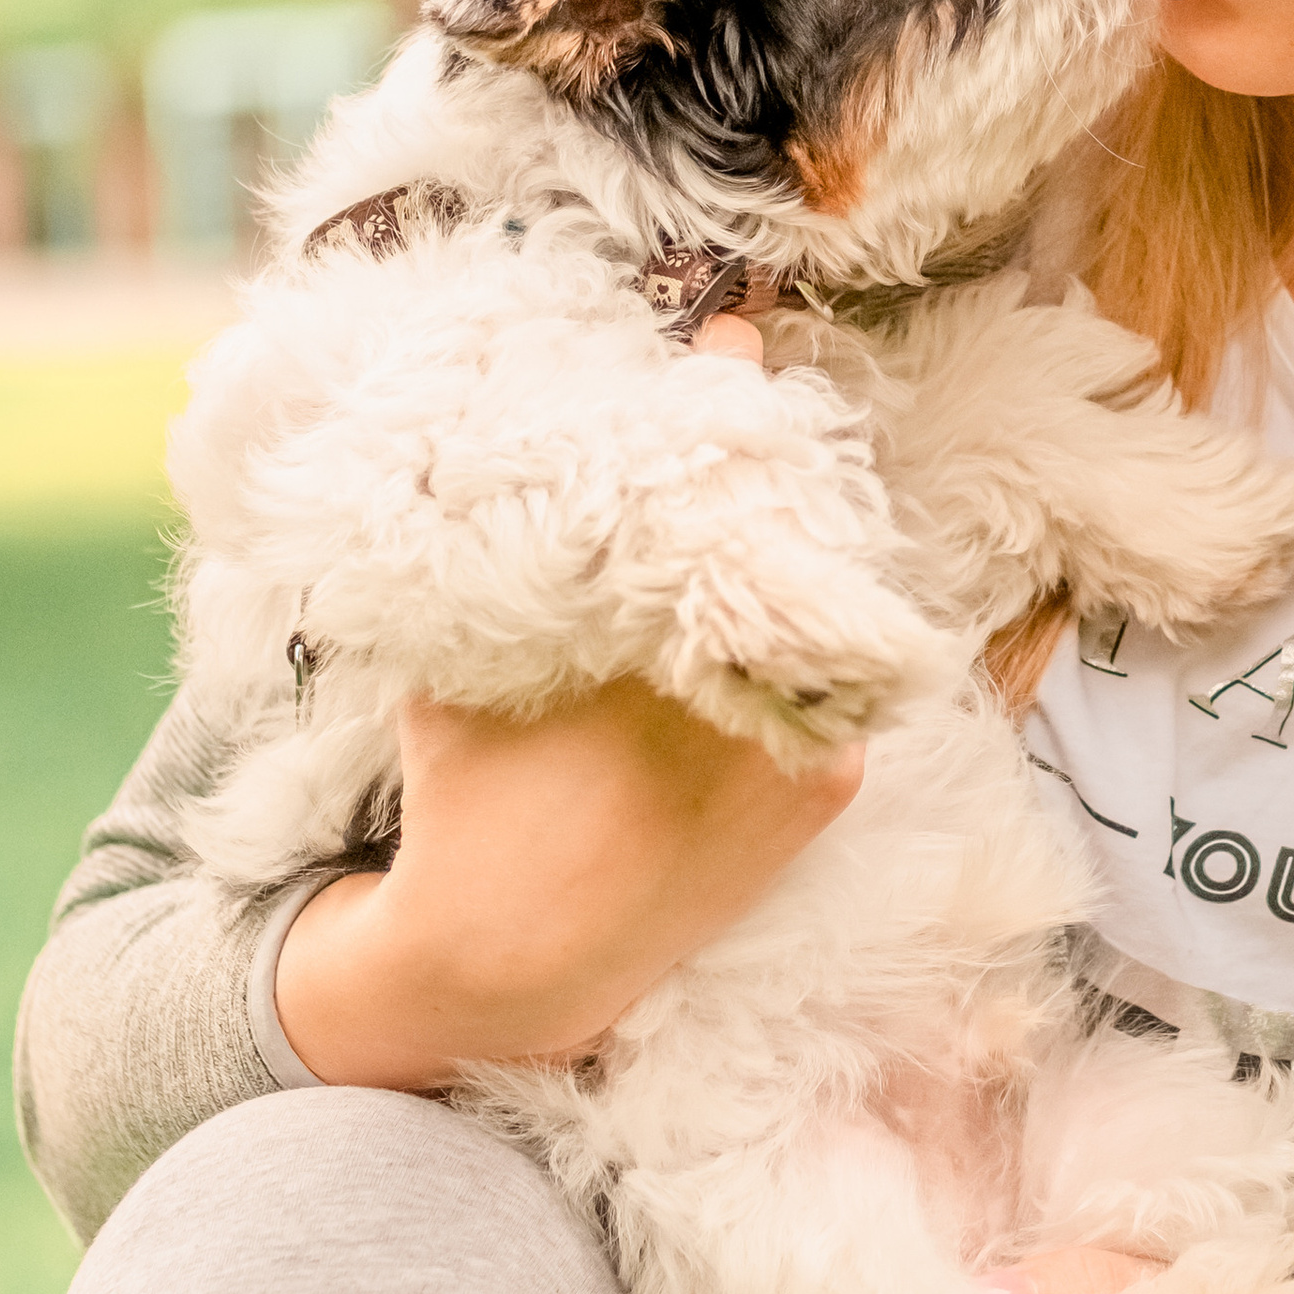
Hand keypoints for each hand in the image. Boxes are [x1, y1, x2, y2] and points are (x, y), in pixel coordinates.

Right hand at [276, 323, 863, 1089]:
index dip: (727, 399)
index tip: (734, 327)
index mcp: (656, 650)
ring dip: (792, 550)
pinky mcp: (831, 790)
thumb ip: (500, 572)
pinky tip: (769, 598)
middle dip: (762, 468)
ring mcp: (809, 746)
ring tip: (753, 491)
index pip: (718, 491)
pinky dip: (808, 633)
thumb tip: (498, 452)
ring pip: (822, 606)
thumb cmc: (468, 801)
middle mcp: (754, 693)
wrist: (514, 966)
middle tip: (742, 384)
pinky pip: (835, 676)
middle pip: (790, 539)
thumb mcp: (458, 670)